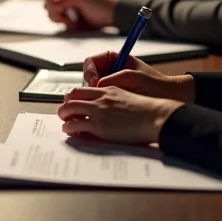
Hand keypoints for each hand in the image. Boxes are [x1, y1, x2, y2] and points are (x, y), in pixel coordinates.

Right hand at [44, 0, 121, 29]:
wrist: (118, 15)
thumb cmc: (102, 3)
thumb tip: (50, 4)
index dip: (51, 0)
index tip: (55, 8)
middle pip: (51, 3)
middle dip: (55, 11)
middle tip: (63, 18)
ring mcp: (72, 8)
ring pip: (55, 14)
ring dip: (61, 19)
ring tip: (72, 23)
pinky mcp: (75, 19)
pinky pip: (63, 23)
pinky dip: (66, 25)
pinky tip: (75, 26)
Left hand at [57, 85, 182, 144]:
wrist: (157, 117)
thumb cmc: (149, 111)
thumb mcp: (129, 97)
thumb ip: (115, 99)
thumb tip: (108, 109)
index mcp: (109, 89)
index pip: (83, 89)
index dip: (74, 96)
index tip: (72, 103)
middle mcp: (101, 98)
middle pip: (73, 96)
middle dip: (65, 105)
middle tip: (64, 113)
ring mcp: (98, 111)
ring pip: (69, 109)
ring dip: (64, 115)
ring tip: (64, 122)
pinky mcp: (98, 125)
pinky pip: (75, 124)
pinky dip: (69, 127)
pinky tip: (69, 131)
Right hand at [83, 50, 194, 102]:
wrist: (171, 97)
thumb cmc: (156, 85)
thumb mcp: (133, 77)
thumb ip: (113, 78)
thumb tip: (96, 85)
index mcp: (114, 59)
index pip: (91, 61)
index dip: (90, 72)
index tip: (95, 82)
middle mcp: (110, 70)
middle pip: (88, 76)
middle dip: (89, 86)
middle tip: (96, 96)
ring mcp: (110, 83)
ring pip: (91, 89)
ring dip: (93, 96)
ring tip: (102, 104)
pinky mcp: (113, 97)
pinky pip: (99, 99)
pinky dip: (99, 104)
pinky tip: (106, 110)